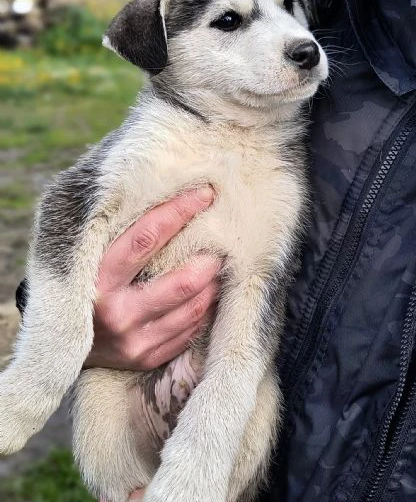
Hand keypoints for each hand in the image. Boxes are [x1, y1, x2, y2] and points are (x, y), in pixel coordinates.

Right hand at [85, 186, 218, 371]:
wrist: (57, 341)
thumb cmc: (81, 284)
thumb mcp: (88, 257)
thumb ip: (117, 233)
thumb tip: (163, 193)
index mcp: (97, 279)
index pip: (146, 239)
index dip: (179, 212)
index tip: (204, 194)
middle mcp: (116, 313)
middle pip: (180, 282)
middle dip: (208, 258)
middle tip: (222, 242)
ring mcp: (133, 340)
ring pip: (192, 308)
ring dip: (213, 284)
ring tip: (219, 266)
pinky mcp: (145, 357)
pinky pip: (189, 332)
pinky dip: (206, 309)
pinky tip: (210, 293)